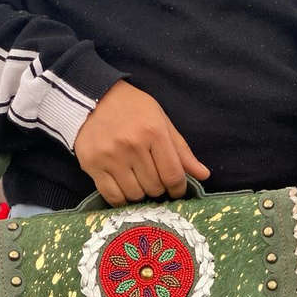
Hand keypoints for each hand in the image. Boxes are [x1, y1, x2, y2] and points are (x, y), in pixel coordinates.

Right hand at [74, 79, 210, 204]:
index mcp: (154, 132)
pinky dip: (121, 199)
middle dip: (158, 188)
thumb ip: (181, 150)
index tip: (176, 191)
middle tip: (153, 180)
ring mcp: (111, 156)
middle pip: (154, 187)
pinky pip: (112, 196)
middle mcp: (132, 145)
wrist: (93, 97)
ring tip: (138, 181)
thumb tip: (204, 175)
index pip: (173, 175)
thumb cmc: (133, 109)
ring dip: (140, 193)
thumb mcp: (161, 121)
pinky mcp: (92, 165)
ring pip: (134, 195)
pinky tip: (124, 188)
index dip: (178, 189)